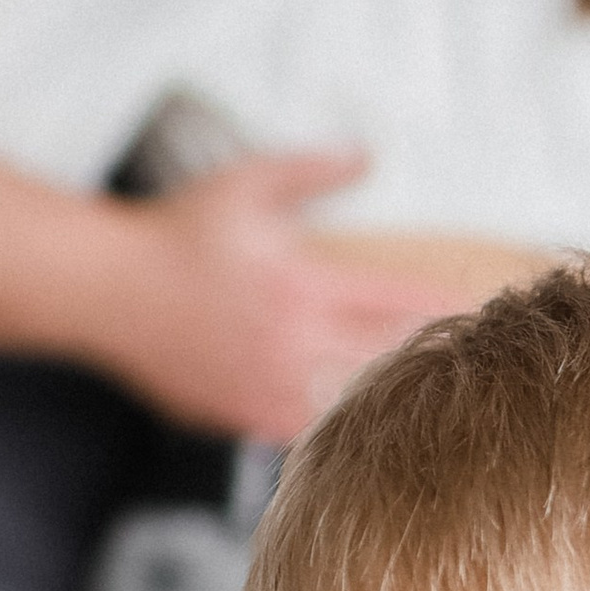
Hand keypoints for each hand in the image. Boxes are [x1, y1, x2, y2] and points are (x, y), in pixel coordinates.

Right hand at [85, 152, 490, 439]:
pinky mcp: (244, 419)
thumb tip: (367, 155)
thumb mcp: (244, 185)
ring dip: (394, 398)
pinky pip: (311, 435)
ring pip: (354, 405)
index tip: (484, 310)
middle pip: (387, 361)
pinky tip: (369, 428)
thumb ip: (311, 170)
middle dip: (434, 357)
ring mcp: (268, 390)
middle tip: (479, 359)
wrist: (104, 291)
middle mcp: (292, 345)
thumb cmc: (173, 233)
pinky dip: (343, 428)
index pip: (397, 301)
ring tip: (437, 400)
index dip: (446, 306)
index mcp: (301, 287)